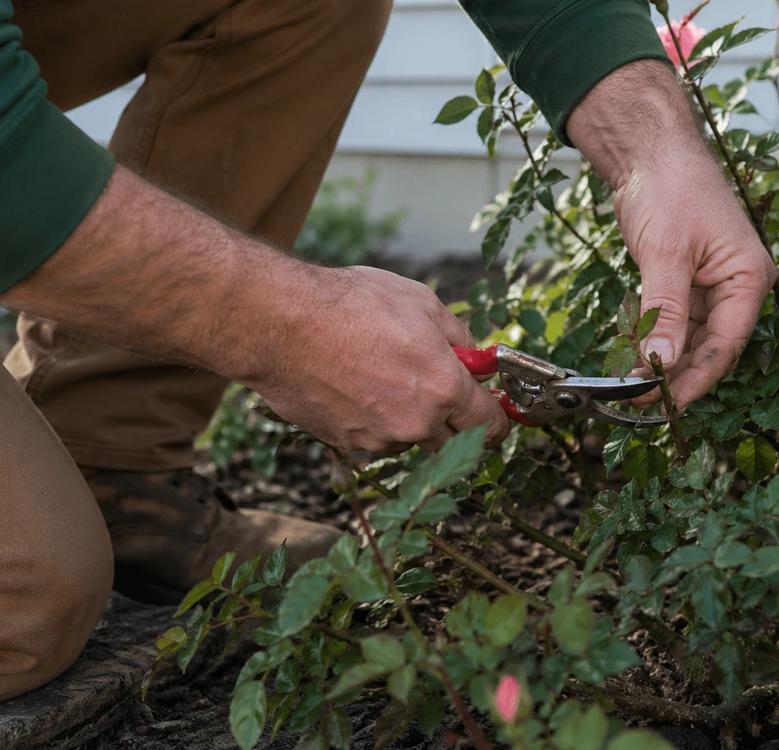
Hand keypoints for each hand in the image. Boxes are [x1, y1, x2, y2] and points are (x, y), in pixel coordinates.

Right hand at [1, 167, 509, 453]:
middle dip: (452, 413)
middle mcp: (415, 424)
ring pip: (411, 438)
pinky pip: (375, 438)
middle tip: (434, 379)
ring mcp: (378, 439)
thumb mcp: (421, 303)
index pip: (491, 424)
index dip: (499, 416)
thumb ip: (459, 338)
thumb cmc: (349, 304)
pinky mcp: (346, 443)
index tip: (498, 409)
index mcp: (442, 388)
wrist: (278, 323)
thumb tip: (477, 358)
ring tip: (380, 372)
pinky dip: (374, 419)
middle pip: (453, 436)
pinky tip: (354, 384)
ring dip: (410, 417)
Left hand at [566, 60, 776, 408]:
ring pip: (690, 340)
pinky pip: (674, 323)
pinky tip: (633, 359)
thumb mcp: (667, 253)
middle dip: (679, 377)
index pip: (726, 345)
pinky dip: (655, 341)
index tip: (666, 404)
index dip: (696, 380)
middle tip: (642, 402)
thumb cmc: (670, 188)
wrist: (649, 149)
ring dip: (664, 363)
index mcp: (749, 278)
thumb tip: (662, 364)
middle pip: (711, 349)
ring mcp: (711, 286)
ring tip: (632, 389)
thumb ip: (666, 312)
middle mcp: (737, 287)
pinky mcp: (685, 283)